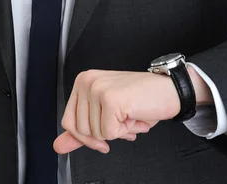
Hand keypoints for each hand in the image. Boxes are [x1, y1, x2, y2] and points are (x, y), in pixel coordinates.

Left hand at [53, 69, 180, 154]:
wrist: (168, 90)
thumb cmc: (141, 99)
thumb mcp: (106, 115)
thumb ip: (82, 131)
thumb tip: (58, 146)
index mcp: (83, 81)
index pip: (68, 121)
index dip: (87, 136)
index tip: (103, 132)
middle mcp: (87, 81)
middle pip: (81, 130)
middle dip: (104, 134)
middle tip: (122, 118)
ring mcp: (98, 89)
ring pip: (95, 134)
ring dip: (117, 132)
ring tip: (129, 115)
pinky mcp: (110, 99)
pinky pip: (110, 134)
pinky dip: (125, 131)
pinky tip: (134, 116)